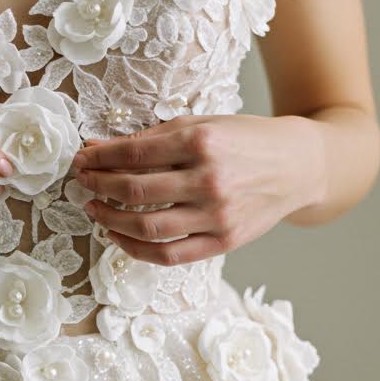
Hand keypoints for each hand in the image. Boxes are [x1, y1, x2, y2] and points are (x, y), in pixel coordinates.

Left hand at [71, 113, 324, 264]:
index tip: (81, 159)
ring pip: (148, 227)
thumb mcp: (202, 125)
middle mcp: (209, 180)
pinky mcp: (223, 242)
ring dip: (110, 220)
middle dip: (99, 185)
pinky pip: (170, 255)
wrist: (298, 166)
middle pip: (135, 190)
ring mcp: (217, 215)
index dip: (101, 158)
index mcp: (202, 142)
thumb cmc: (245, 141)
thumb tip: (100, 148)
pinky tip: (119, 236)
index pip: (135, 153)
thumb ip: (153, 138)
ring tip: (94, 208)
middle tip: (81, 181)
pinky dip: (137, 249)